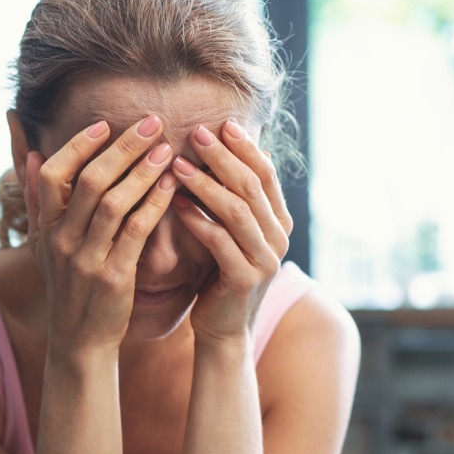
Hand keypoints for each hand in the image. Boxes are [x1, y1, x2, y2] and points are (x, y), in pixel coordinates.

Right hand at [25, 115, 177, 358]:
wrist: (79, 342)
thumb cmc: (67, 287)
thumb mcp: (41, 246)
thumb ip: (36, 201)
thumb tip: (31, 155)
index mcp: (43, 229)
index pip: (51, 174)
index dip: (77, 146)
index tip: (105, 125)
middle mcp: (61, 241)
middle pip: (88, 181)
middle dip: (122, 147)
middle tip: (151, 122)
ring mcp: (86, 260)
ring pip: (113, 203)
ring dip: (142, 171)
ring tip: (166, 149)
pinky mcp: (113, 277)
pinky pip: (136, 232)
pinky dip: (154, 204)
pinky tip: (171, 186)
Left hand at [170, 120, 292, 345]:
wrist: (223, 330)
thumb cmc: (221, 276)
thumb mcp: (233, 233)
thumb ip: (237, 199)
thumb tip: (240, 151)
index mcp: (279, 221)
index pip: (265, 173)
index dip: (243, 147)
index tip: (219, 123)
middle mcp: (279, 237)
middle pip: (251, 185)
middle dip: (223, 156)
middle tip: (196, 132)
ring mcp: (265, 259)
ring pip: (237, 210)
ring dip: (206, 183)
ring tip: (177, 163)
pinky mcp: (244, 278)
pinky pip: (219, 240)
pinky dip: (197, 218)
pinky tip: (175, 202)